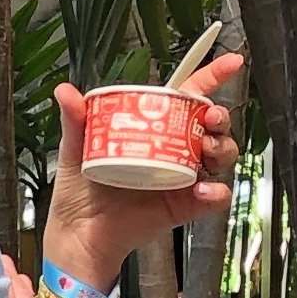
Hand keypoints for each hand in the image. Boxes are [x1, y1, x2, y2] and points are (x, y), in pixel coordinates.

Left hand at [40, 53, 244, 291]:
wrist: (77, 234)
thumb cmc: (79, 191)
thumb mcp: (76, 150)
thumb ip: (76, 121)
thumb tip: (65, 91)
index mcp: (154, 130)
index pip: (188, 97)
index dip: (211, 77)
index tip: (231, 63)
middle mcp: (173, 150)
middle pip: (211, 125)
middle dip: (219, 116)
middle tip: (210, 117)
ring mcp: (181, 178)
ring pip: (220, 156)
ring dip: (222, 148)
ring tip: (207, 150)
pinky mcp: (183, 206)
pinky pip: (212, 198)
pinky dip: (215, 192)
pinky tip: (204, 189)